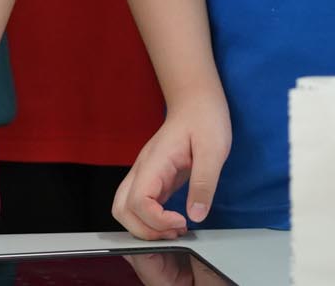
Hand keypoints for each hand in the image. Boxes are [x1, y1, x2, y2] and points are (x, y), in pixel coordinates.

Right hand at [114, 91, 230, 238]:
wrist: (196, 102)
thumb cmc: (204, 119)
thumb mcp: (214, 150)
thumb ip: (204, 183)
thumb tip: (196, 216)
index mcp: (154, 162)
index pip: (138, 201)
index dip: (157, 220)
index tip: (182, 221)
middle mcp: (142, 169)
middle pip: (121, 209)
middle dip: (144, 230)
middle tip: (175, 232)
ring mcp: (144, 174)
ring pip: (124, 209)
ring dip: (144, 227)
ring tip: (174, 229)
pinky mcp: (152, 179)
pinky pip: (139, 205)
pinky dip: (151, 220)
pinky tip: (174, 221)